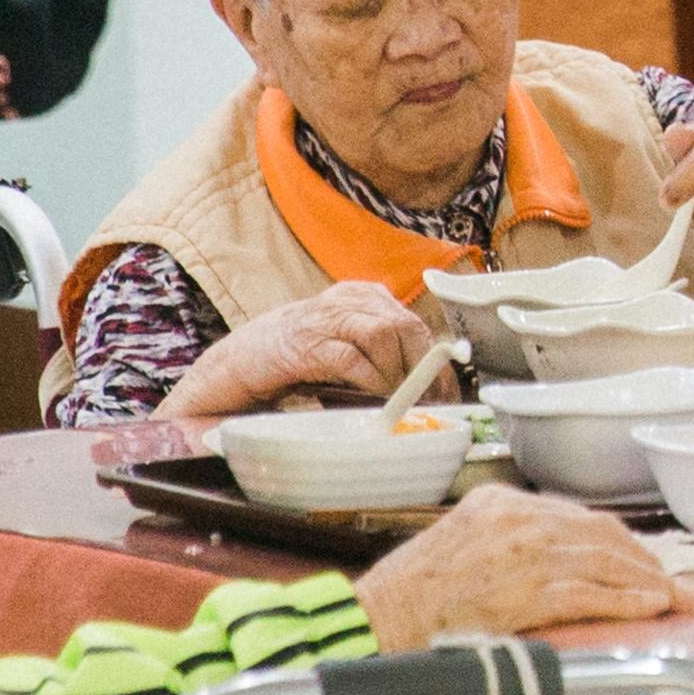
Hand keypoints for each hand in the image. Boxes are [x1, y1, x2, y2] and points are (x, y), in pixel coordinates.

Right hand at [165, 279, 440, 424]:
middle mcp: (348, 299)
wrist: (246, 358)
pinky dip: (371, 379)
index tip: (447, 390)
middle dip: (422, 366)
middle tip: (429, 398)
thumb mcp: (350, 345)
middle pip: (404, 325)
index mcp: (364, 296)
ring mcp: (326, 318)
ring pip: (383, 335)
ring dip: (397, 372)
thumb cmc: (305, 355)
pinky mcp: (308, 343)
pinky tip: (376, 395)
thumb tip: (429, 384)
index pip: (413, 322)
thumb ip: (383, 353)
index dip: (436, 359)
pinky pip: (352, 358)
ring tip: (399, 398)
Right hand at [356, 486, 682, 651]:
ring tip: (673, 598)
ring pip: (606, 561)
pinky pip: (592, 594)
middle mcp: (518, 519)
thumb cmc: (412, 591)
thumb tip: (556, 556)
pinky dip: (628, 601)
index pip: (579, 516)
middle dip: (644, 560)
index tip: (642, 558)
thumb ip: (508, 538)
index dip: (619, 540)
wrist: (377, 619)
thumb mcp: (462, 540)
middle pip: (602, 534)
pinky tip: (651, 607)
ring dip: (647, 582)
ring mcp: (525, 554)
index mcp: (501, 501)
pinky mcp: (526, 593)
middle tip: (673, 581)